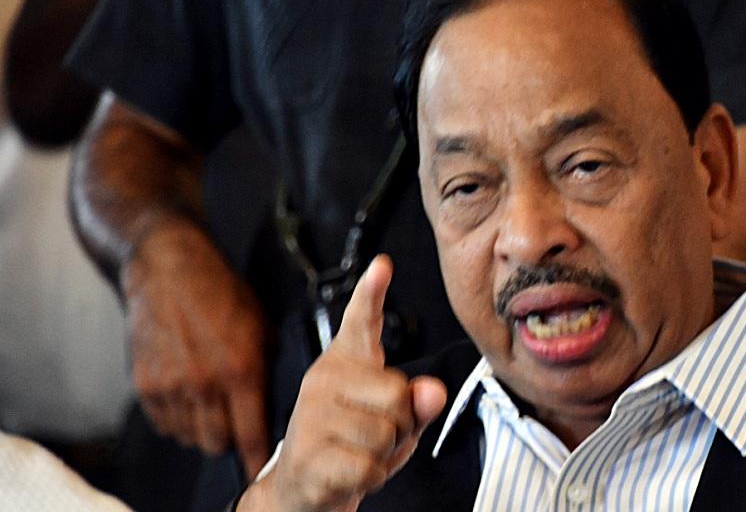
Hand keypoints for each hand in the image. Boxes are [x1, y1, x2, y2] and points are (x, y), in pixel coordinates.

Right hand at [123, 221, 270, 475]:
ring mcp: (170, 386)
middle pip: (218, 444)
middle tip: (236, 422)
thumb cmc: (219, 291)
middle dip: (230, 439)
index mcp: (240, 369)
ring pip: (190, 437)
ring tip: (210, 403)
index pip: (252, 434)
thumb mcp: (262, 326)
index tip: (263, 471)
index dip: (258, 458)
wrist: (168, 267)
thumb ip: (267, 368)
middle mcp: (204, 383)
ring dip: (203, 429)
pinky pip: (164, 424)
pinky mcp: (143, 384)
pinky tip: (186, 394)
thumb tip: (273, 403)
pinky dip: (177, 419)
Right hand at [243, 255, 446, 511]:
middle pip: (398, 395)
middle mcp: (323, 380)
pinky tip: (348, 473)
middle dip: (402, 426)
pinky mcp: (308, 454)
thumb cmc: (350, 447)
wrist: (302, 491)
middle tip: (376, 437)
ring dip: (385, 455)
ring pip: (386, 434)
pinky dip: (371, 477)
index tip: (382, 266)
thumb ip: (418, 402)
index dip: (372, 293)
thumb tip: (433, 391)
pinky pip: (369, 465)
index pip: (361, 322)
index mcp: (346, 363)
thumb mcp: (395, 422)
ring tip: (359, 455)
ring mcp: (311, 416)